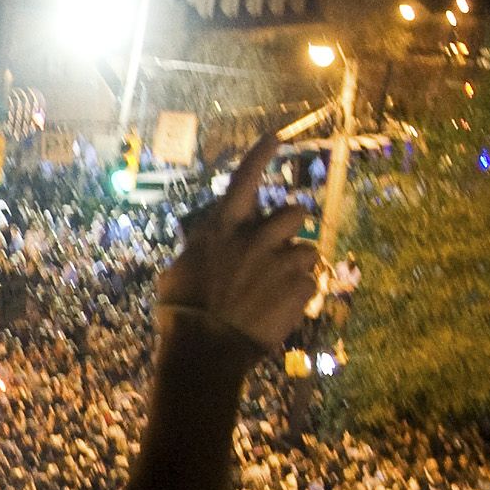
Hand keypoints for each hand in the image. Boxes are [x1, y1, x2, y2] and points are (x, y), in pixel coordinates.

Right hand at [155, 132, 320, 354]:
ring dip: (298, 264)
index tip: (277, 137)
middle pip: (298, 211)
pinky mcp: (299, 290)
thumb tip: (201, 244)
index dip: (261, 154)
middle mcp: (255, 239)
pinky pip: (311, 284)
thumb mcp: (177, 272)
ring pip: (310, 250)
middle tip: (282, 245)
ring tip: (278, 287)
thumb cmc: (180, 314)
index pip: (244, 178)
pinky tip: (279, 310)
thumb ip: (199, 250)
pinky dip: (300, 295)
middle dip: (294, 225)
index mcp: (223, 229)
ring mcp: (280, 264)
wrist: (205, 352)